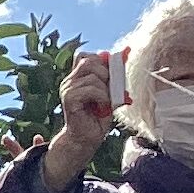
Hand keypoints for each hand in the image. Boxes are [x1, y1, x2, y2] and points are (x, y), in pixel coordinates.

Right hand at [44, 48, 113, 190]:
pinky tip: (101, 106)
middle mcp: (70, 81)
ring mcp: (67, 89)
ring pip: (92, 76)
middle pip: (88, 61)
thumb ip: (114, 77)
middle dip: (105, 72)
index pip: (86, 56)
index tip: (113, 72)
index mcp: (77, 78)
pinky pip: (90, 89)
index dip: (101, 60)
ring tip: (105, 102)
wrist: (86, 138)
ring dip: (105, 89)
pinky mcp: (69, 99)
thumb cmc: (97, 117)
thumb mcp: (109, 94)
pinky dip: (101, 97)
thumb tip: (126, 53)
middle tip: (110, 89)